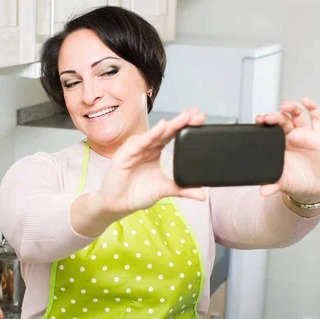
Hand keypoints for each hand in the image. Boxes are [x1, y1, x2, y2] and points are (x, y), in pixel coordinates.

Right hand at [93, 108, 207, 216]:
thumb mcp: (164, 190)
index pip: (172, 135)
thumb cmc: (135, 194)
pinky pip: (140, 142)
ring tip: (186, 116)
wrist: (117, 205)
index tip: (201, 119)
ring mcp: (135, 149)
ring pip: (155, 133)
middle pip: (166, 131)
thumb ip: (182, 189)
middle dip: (183, 121)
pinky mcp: (125, 154)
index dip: (186, 127)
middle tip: (198, 113)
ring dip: (171, 124)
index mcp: (154, 151)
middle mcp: (145, 147)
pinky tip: (162, 126)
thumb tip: (202, 195)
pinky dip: (151, 134)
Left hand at [256, 96, 319, 202]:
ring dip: (291, 108)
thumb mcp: (282, 183)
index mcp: (278, 145)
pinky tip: (306, 100)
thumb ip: (272, 185)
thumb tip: (263, 192)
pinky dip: (312, 107)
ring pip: (297, 116)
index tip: (258, 119)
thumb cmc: (295, 181)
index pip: (269, 130)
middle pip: (282, 121)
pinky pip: (316, 118)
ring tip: (285, 106)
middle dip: (275, 117)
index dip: (264, 123)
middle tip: (268, 117)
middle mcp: (290, 136)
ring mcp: (305, 134)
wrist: (314, 187)